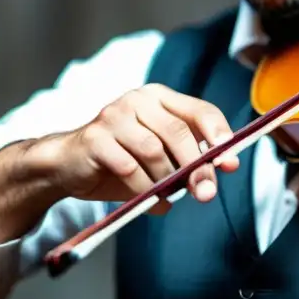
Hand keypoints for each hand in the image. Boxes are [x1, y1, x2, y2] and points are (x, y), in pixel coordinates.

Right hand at [34, 83, 239, 212]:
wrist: (67, 165)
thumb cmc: (120, 160)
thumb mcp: (159, 157)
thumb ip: (189, 158)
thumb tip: (226, 167)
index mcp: (159, 98)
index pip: (200, 110)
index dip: (219, 136)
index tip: (231, 162)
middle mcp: (138, 100)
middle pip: (179, 132)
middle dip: (197, 166)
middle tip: (206, 193)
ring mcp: (114, 115)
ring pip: (155, 151)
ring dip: (167, 180)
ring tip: (168, 197)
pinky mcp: (95, 137)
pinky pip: (129, 167)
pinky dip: (143, 189)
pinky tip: (148, 201)